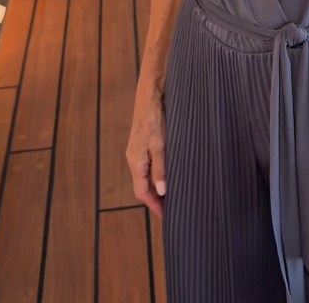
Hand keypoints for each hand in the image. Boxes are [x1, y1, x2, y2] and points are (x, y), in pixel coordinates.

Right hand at [126, 80, 166, 218]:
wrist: (151, 92)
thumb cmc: (154, 116)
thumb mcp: (160, 143)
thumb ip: (160, 167)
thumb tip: (161, 191)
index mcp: (135, 161)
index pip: (142, 192)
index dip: (154, 206)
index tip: (167, 216)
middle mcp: (134, 158)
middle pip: (143, 186)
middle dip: (157, 199)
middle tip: (174, 207)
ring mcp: (138, 150)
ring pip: (146, 175)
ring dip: (158, 186)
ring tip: (174, 194)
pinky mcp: (144, 142)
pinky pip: (149, 164)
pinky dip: (158, 173)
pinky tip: (170, 172)